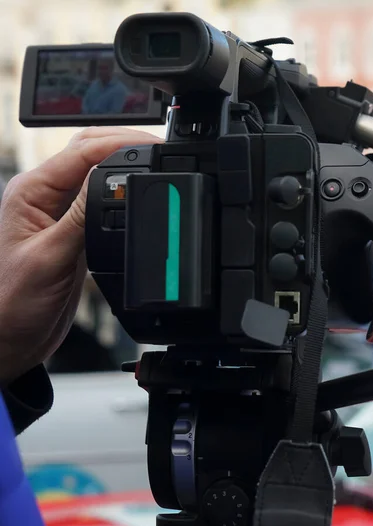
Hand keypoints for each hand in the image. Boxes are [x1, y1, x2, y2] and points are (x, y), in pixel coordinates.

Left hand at [0, 127, 161, 384]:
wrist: (11, 339)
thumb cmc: (13, 303)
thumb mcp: (52, 258)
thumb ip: (81, 217)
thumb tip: (114, 182)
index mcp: (31, 192)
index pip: (82, 152)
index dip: (121, 142)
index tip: (153, 144)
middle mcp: (45, 196)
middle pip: (90, 151)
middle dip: (126, 142)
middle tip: (161, 146)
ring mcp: (60, 213)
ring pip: (98, 172)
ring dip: (126, 162)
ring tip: (156, 161)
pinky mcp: (75, 231)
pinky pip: (102, 199)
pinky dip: (124, 189)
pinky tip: (139, 192)